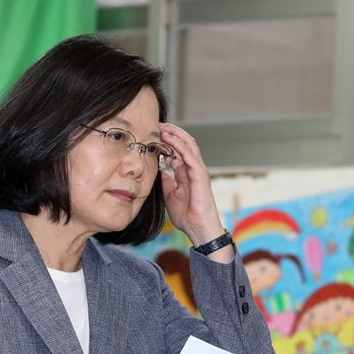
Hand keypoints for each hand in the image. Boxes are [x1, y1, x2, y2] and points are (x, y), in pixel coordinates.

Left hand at [159, 123, 224, 245]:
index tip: (154, 134)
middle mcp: (194, 169)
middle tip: (157, 125)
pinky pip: (189, 156)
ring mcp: (199, 171)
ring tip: (162, 127)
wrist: (198, 228)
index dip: (167, 140)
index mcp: (187, 173)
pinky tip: (169, 139)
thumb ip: (167, 181)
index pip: (178, 150)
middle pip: (185, 143)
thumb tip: (160, 170)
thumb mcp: (170, 195)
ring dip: (175, 135)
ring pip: (188, 145)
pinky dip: (179, 146)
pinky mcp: (200, 175)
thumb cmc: (187, 216)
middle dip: (172, 132)